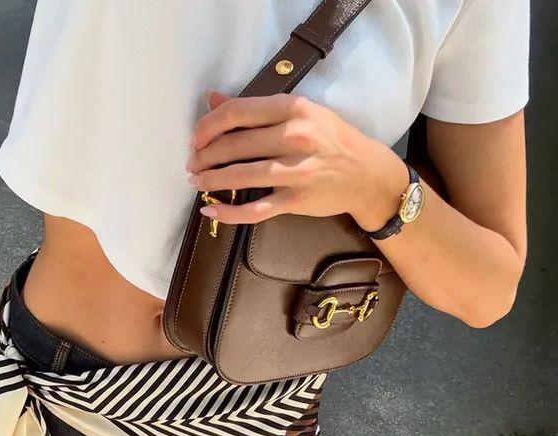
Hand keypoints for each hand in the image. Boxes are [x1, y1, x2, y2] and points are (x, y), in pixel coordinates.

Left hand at [186, 90, 410, 231]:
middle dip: (204, 156)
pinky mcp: (296, 200)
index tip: (196, 138)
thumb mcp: (301, 113)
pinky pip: (255, 210)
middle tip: (192, 164)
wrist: (366, 174)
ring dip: (211, 181)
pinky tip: (210, 211)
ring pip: (241, 176)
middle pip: (235, 146)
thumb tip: (213, 99)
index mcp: (293, 109)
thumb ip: (256, 109)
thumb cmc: (331, 139)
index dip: (208, 126)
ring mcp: (296, 171)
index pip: (238, 113)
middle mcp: (294, 137)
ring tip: (196, 182)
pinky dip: (229, 213)